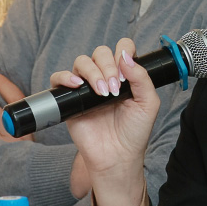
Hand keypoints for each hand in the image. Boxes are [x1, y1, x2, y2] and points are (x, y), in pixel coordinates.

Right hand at [50, 38, 159, 205]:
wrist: (117, 156)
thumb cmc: (134, 132)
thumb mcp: (148, 103)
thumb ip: (141, 78)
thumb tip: (125, 56)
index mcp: (125, 76)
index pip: (122, 49)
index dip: (123, 53)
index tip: (125, 75)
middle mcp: (105, 77)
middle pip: (100, 52)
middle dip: (107, 66)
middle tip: (113, 89)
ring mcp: (87, 87)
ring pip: (82, 61)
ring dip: (92, 72)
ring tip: (101, 93)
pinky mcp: (70, 99)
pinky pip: (59, 78)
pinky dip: (66, 76)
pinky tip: (77, 85)